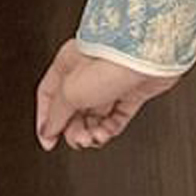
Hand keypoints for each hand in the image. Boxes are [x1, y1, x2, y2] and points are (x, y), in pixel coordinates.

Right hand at [35, 37, 182, 151]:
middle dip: (73, 130)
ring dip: (92, 133)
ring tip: (95, 137)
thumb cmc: (111, 61)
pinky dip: (110, 129)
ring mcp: (112, 81)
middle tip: (79, 139)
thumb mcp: (70, 91)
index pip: (49, 95)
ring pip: (95, 116)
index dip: (46, 120)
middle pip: (73, 110)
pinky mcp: (133, 91)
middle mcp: (89, 71)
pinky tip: (107, 133)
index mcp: (68, 63)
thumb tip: (49, 130)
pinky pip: (117, 117)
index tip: (49, 141)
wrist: (149, 55)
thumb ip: (56, 114)